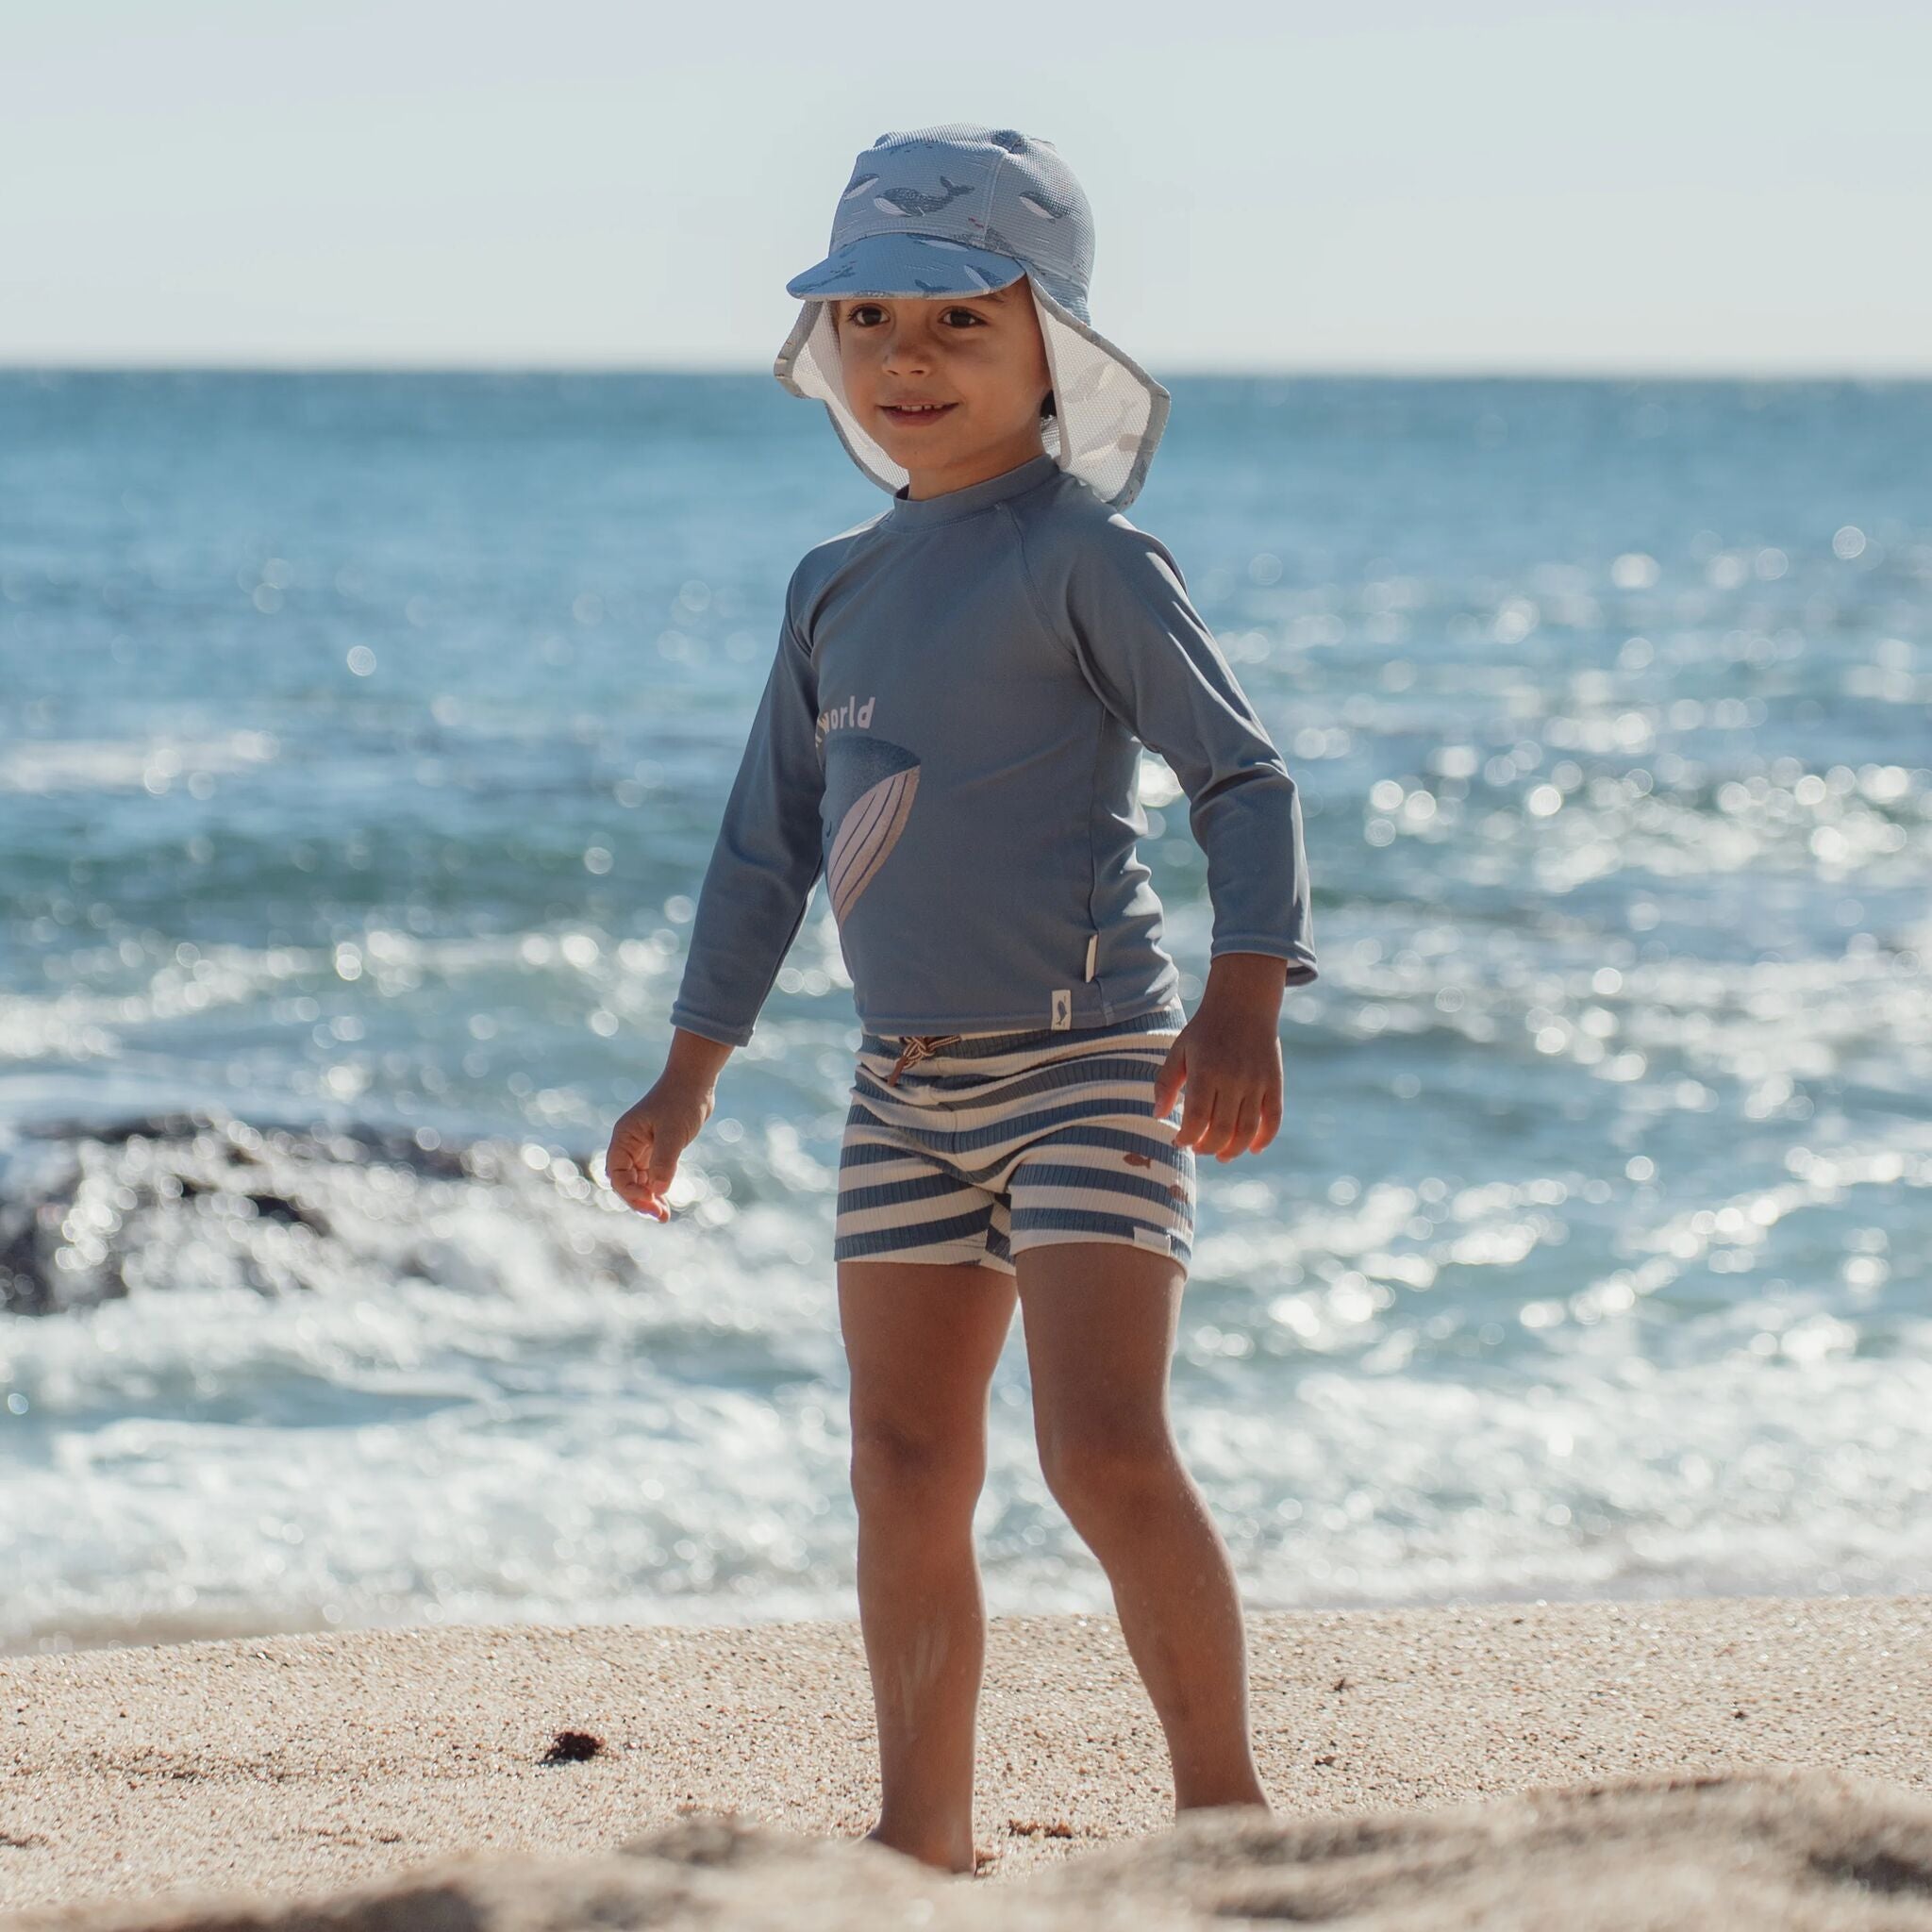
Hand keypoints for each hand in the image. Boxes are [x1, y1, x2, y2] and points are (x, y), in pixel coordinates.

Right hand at [603, 1074, 713, 1219]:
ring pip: (639, 1182)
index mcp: (624, 1138)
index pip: (618, 1174)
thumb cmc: (682, 1101)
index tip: (651, 1202)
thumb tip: (658, 1191)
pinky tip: (666, 1205)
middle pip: (626, 1182)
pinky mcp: (658, 1150)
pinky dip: (658, 1191)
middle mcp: (629, 1145)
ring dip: (649, 1199)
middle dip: (639, 1200)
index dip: (630, 1192)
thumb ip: (665, 1161)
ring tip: (664, 1217)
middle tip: (659, 1215)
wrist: (696, 1082)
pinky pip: (652, 1177)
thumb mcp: (674, 1132)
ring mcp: (643, 1149)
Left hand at [1152, 955, 1287, 1160]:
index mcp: (1205, 1071)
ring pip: (1248, 1130)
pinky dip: (1265, 1138)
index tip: (1180, 1141)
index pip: (1196, 1117)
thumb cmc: (1205, 1031)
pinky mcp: (1274, 1082)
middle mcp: (1233, 1078)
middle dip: (1207, 1148)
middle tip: (1199, 1149)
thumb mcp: (1179, 1050)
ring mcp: (1256, 1081)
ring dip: (1234, 1150)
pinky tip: (1252, 1148)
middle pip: (1222, 1130)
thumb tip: (1158, 1116)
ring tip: (1222, 1155)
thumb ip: (1165, 1083)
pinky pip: (1273, 1118)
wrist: (1244, 1004)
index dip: (1187, 1137)